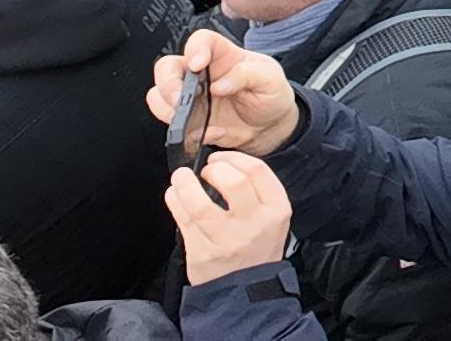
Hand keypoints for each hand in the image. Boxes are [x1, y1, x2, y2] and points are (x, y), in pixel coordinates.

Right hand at [149, 32, 301, 156]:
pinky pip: (169, 123)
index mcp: (223, 55)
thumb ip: (248, 74)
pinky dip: (183, 131)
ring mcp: (191, 97)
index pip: (201, 40)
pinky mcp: (188, 120)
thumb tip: (220, 84)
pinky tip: (208, 132)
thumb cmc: (270, 94)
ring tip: (194, 119)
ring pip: (158, 95)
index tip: (197, 65)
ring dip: (168, 109)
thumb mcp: (271, 79)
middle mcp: (201, 73)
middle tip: (180, 99)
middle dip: (167, 83)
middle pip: (167, 67)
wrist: (270, 126)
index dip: (194, 49)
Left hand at [167, 151, 296, 284]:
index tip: (220, 158)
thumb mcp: (272, 220)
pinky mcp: (204, 254)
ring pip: (200, 203)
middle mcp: (254, 224)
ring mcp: (228, 240)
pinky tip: (174, 196)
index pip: (257, 171)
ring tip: (180, 179)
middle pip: (232, 181)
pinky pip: (184, 221)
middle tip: (203, 170)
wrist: (246, 291)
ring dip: (185, 184)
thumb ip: (256, 194)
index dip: (233, 158)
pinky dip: (175, 202)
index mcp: (276, 210)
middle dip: (212, 169)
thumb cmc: (256, 251)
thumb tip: (222, 166)